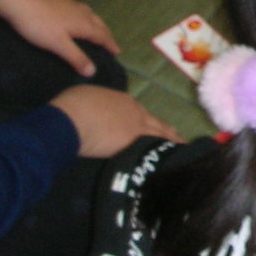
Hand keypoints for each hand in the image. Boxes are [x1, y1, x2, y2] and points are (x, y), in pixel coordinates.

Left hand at [0, 0, 117, 77]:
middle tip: (110, 42)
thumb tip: (94, 71)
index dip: (110, 44)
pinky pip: (77, 6)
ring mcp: (69, 1)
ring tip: (95, 28)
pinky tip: (73, 15)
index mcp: (83, 23)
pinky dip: (82, 14)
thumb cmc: (38, 24)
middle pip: (98, 23)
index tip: (118, 52)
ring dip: (95, 22)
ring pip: (88, 12)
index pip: (102, 35)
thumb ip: (76, 57)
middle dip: (105, 33)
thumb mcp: (58, 45)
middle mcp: (80, 11)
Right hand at [51, 84, 179, 157]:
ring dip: (172, 142)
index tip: (149, 125)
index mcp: (123, 100)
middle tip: (177, 137)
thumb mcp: (86, 96)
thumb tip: (95, 107)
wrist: (74, 120)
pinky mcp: (136, 145)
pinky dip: (165, 153)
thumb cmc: (74, 106)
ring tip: (181, 148)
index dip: (144, 119)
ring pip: (161, 135)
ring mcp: (138, 129)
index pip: (138, 111)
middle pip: (155, 123)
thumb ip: (97, 103)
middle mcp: (135, 112)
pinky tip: (172, 158)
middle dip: (166, 130)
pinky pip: (156, 149)